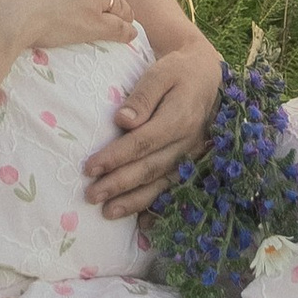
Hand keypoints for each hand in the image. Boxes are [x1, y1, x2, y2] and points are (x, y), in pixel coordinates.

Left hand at [83, 36, 223, 218]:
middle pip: (149, 168)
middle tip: (90, 195)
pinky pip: (173, 190)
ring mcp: (191, 157)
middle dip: (119, 184)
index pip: (143, 142)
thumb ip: (143, 96)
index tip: (89, 167)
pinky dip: (157, 208)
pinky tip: (142, 225)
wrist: (208, 77)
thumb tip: (122, 121)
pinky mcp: (190, 164)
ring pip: (160, 184)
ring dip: (134, 201)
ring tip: (107, 212)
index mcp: (179, 118)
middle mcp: (187, 143)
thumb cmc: (178, 72)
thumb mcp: (161, 73)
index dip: (116, 157)